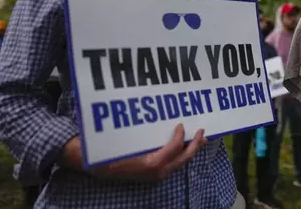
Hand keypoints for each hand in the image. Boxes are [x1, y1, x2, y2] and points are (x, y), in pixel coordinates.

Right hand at [63, 124, 206, 181]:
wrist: (97, 167)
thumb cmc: (110, 152)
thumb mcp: (128, 141)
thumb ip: (147, 136)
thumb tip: (168, 125)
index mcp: (152, 164)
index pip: (174, 148)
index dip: (180, 136)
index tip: (181, 124)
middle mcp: (158, 173)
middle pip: (184, 158)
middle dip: (196, 145)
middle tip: (204, 132)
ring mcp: (157, 176)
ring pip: (180, 163)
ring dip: (191, 149)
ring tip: (200, 138)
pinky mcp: (155, 175)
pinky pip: (173, 164)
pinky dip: (181, 154)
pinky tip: (185, 146)